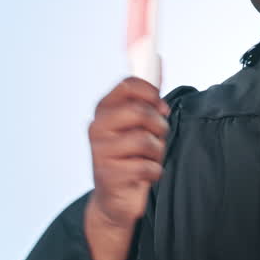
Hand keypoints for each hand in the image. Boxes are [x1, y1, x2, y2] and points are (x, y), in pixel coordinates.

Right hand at [87, 77, 170, 230]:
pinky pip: (146, 167)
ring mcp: (100, 152)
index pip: (128, 85)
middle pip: (139, 111)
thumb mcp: (137, 123)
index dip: (151, 93)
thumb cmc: (130, 156)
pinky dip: (154, 172)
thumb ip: (146, 95)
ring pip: (145, 140)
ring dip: (158, 151)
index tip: (161, 107)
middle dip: (158, 125)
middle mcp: (97, 128)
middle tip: (158, 136)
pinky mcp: (109, 175)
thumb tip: (156, 60)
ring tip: (150, 158)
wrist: (114, 199)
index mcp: (104, 110)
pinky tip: (145, 175)